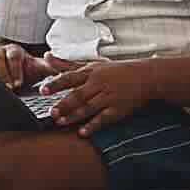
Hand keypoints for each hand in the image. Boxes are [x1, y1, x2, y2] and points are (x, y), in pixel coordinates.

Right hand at [0, 42, 55, 90]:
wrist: (11, 77)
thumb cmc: (26, 71)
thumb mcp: (40, 68)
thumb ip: (54, 67)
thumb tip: (73, 66)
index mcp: (15, 51)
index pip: (14, 57)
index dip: (16, 70)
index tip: (19, 84)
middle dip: (2, 74)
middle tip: (8, 88)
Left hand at [35, 58, 149, 133]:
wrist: (146, 77)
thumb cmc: (116, 71)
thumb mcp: (93, 64)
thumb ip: (68, 64)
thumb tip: (47, 57)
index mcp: (91, 72)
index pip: (70, 77)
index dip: (56, 84)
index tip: (42, 90)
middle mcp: (99, 84)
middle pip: (78, 94)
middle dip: (64, 104)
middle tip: (51, 111)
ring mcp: (109, 97)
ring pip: (89, 107)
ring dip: (74, 115)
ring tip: (61, 122)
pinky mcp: (118, 110)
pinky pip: (103, 118)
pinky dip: (93, 125)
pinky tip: (82, 132)